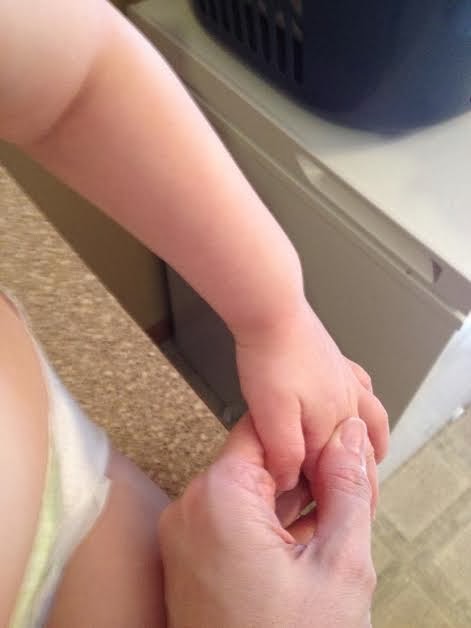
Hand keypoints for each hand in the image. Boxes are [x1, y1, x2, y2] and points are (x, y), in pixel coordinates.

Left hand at [159, 415, 375, 627]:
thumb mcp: (339, 565)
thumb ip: (348, 489)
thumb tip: (350, 438)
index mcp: (219, 496)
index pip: (266, 429)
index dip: (309, 436)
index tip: (340, 453)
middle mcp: (191, 509)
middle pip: (257, 461)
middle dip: (304, 475)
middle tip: (344, 497)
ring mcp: (185, 536)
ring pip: (247, 492)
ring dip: (290, 503)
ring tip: (327, 527)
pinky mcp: (189, 560)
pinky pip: (232, 521)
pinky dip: (268, 526)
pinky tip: (302, 545)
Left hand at [235, 298, 388, 499]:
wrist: (271, 310)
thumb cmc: (269, 358)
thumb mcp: (270, 415)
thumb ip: (284, 452)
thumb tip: (291, 480)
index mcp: (328, 421)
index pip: (331, 470)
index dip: (322, 494)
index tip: (314, 511)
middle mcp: (345, 402)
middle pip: (358, 449)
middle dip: (358, 476)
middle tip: (355, 497)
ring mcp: (344, 381)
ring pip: (369, 419)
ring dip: (373, 443)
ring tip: (376, 456)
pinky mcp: (336, 363)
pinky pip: (362, 388)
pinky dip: (367, 403)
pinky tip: (361, 400)